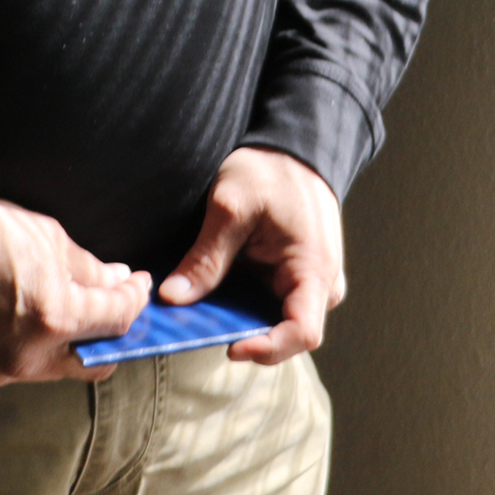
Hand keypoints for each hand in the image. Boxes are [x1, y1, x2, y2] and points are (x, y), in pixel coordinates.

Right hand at [0, 197, 153, 386]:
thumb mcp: (48, 238)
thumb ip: (89, 269)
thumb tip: (116, 281)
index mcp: (56, 318)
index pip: (118, 320)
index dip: (135, 300)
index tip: (137, 284)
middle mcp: (32, 356)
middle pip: (96, 361)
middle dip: (112, 335)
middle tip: (116, 307)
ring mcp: (3, 370)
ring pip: (58, 367)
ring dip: (74, 342)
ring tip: (74, 308)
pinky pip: (23, 367)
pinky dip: (38, 347)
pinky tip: (34, 320)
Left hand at [160, 146, 344, 364]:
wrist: (294, 145)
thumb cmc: (271, 169)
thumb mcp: (231, 207)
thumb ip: (206, 257)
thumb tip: (173, 298)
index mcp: (314, 270)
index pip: (302, 334)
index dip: (266, 349)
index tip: (229, 346)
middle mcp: (321, 284)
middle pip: (286, 333)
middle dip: (244, 335)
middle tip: (201, 325)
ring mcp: (312, 282)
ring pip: (277, 320)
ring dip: (242, 319)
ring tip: (204, 308)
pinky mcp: (298, 275)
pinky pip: (274, 302)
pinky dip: (246, 303)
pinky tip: (218, 292)